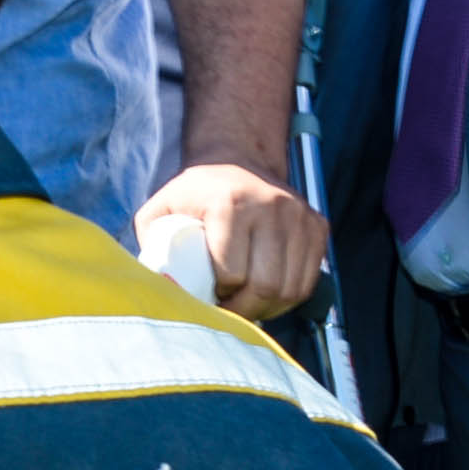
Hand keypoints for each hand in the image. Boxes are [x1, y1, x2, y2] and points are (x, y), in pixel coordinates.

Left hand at [135, 161, 330, 322]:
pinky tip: (268, 295)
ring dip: (268, 308)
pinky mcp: (317, 226)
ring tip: (247, 304)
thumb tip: (158, 284)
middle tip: (228, 310)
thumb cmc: (197, 192)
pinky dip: (289, 297)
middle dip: (245, 309)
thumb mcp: (163, 206)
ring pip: (291, 289)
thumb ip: (151, 240)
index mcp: (230, 203)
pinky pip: (308, 280)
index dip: (218, 295)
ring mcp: (298, 216)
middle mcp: (271, 206)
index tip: (208, 296)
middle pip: (265, 285)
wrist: (238, 159)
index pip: (231, 273)